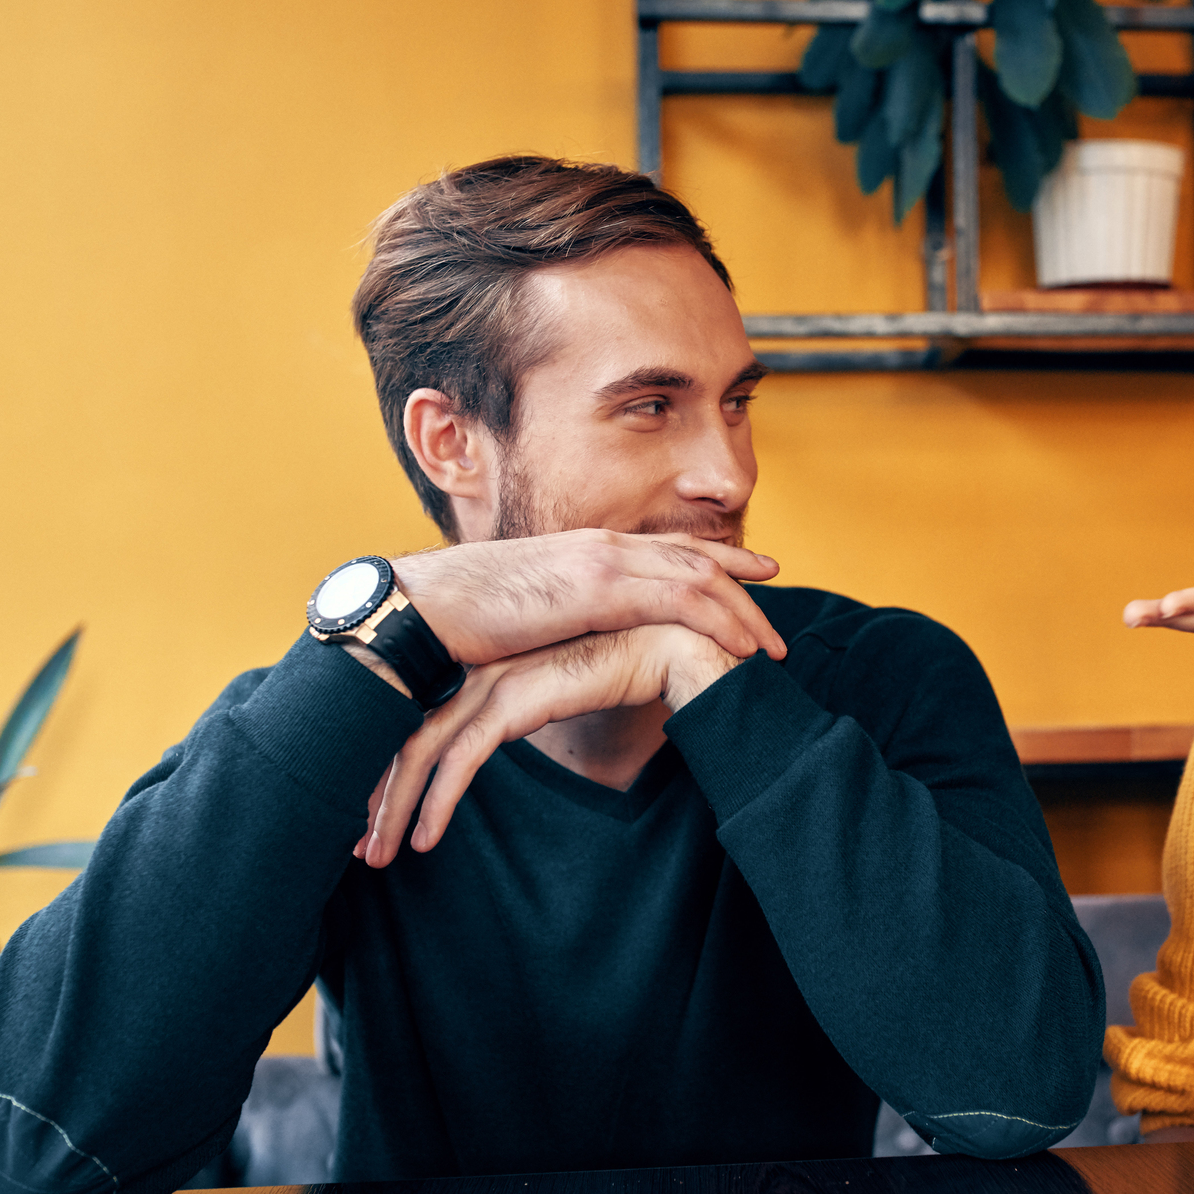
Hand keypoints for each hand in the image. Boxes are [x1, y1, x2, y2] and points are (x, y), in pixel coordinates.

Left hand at [358, 624, 734, 866]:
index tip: (374, 816)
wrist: (681, 650)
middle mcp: (482, 668)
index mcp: (488, 663)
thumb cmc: (632, 672)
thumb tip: (501, 737)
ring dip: (395, 807)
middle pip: (408, 733)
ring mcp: (497, 681)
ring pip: (422, 748)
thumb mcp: (566, 691)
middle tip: (356, 846)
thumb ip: (534, 702)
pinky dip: (437, 800)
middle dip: (376, 793)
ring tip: (378, 855)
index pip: (420, 717)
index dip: (392, 769)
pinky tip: (426, 840)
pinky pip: (461, 757)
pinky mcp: (518, 699)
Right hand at [392, 530, 786, 666]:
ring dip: (742, 613)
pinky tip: (742, 648)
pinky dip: (717, 621)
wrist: (417, 611)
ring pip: (699, 578)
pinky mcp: (597, 588)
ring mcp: (602, 561)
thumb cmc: (458, 623)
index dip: (715, 556)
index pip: (665, 546)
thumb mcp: (525, 614)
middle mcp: (602, 545)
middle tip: (777, 610)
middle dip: (742, 583)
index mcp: (586, 548)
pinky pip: (678, 601)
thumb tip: (571, 641)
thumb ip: (560, 618)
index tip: (755, 569)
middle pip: (694, 558)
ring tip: (772, 649)